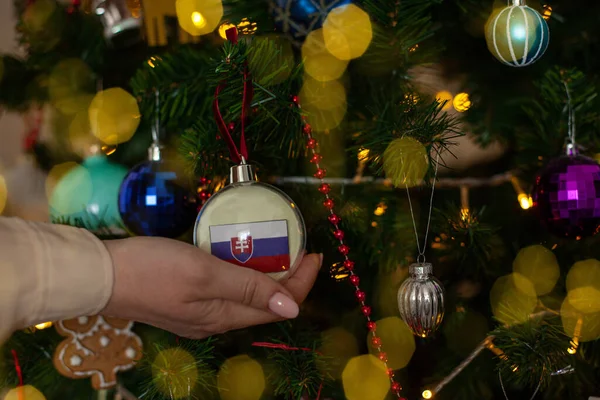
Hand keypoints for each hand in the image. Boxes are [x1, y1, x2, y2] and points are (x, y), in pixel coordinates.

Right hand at [101, 237, 321, 338]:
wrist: (99, 274)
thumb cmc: (153, 269)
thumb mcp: (205, 274)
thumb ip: (249, 289)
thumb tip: (293, 308)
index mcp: (222, 317)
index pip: (277, 305)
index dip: (301, 282)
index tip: (314, 253)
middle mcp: (215, 320)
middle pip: (263, 302)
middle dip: (288, 278)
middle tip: (300, 248)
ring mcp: (198, 312)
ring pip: (245, 296)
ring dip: (266, 274)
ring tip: (278, 249)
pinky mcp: (185, 299)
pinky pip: (227, 289)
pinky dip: (243, 273)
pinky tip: (241, 255)